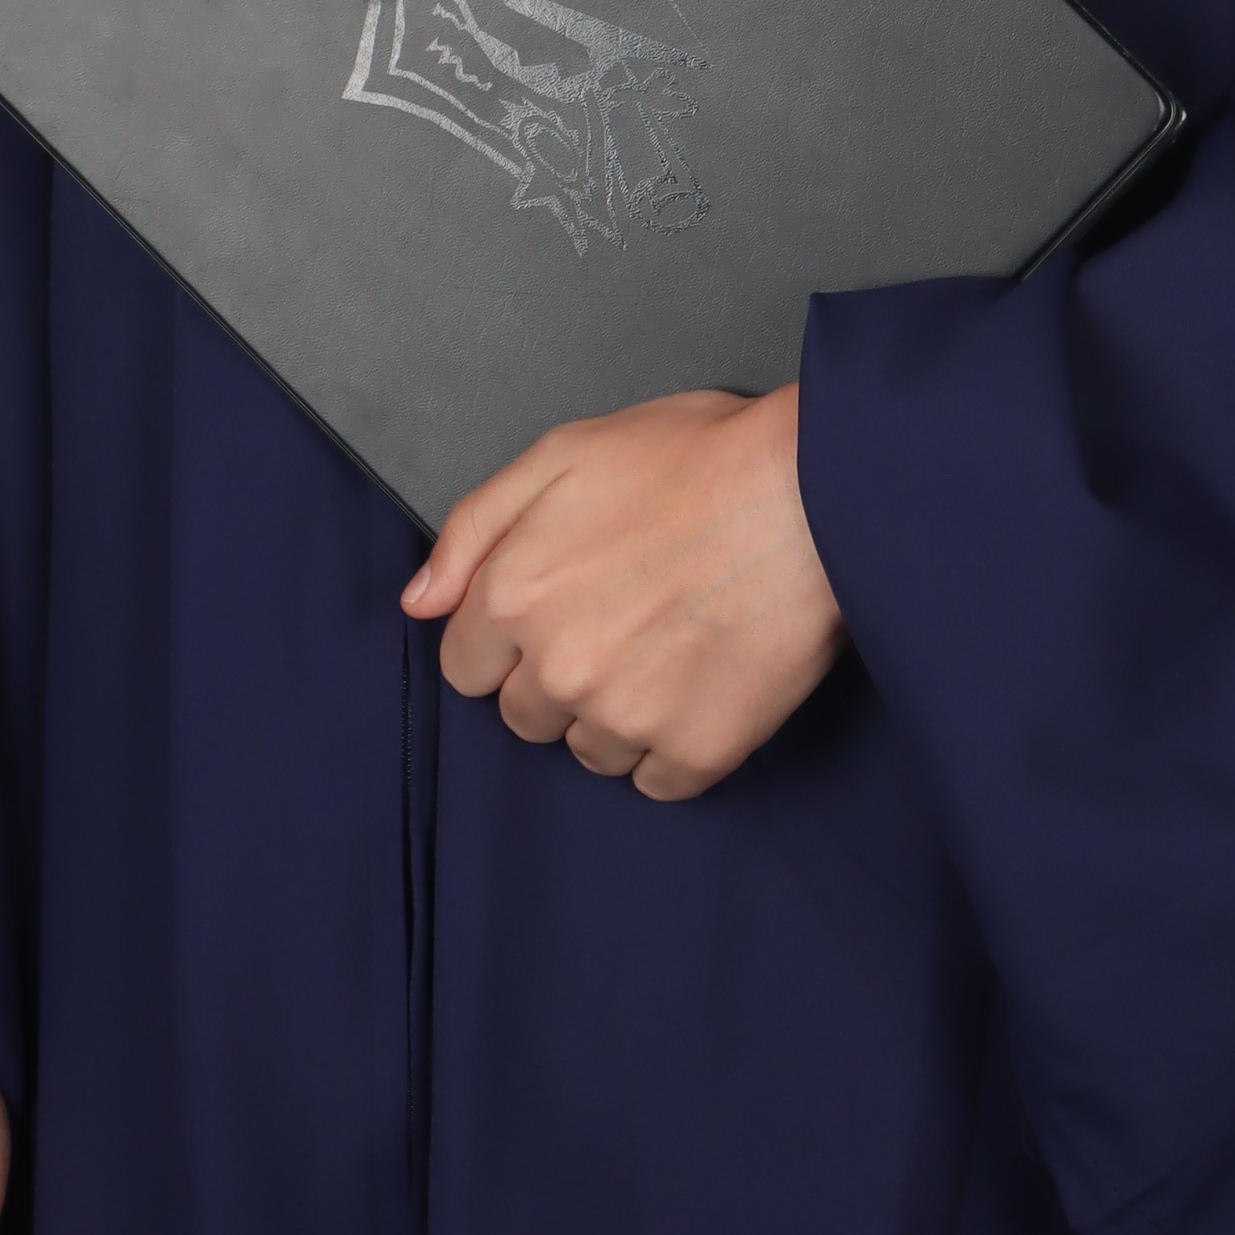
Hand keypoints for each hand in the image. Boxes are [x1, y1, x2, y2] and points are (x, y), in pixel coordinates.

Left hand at [403, 383, 845, 801]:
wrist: (815, 489)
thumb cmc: (698, 458)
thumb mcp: (564, 453)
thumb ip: (475, 529)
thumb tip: (418, 603)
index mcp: (514, 594)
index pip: (466, 667)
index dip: (510, 638)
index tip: (559, 608)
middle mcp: (559, 668)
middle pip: (525, 716)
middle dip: (559, 675)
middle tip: (624, 617)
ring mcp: (628, 717)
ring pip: (589, 752)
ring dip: (616, 714)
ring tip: (671, 644)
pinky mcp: (697, 750)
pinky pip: (658, 781)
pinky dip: (675, 744)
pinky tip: (703, 682)